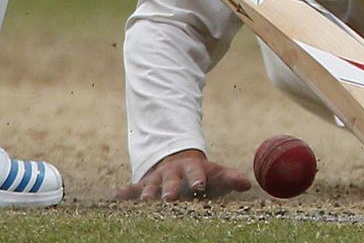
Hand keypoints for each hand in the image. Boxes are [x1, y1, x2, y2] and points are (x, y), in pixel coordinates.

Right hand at [115, 149, 251, 201]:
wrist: (178, 161)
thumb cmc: (203, 174)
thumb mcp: (217, 174)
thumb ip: (231, 179)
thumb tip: (247, 184)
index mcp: (192, 169)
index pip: (197, 173)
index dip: (198, 179)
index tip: (199, 186)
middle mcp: (173, 173)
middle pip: (171, 181)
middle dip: (170, 190)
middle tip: (168, 199)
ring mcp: (156, 179)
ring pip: (150, 187)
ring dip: (146, 194)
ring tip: (142, 202)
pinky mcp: (143, 186)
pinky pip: (133, 189)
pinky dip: (126, 193)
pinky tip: (116, 196)